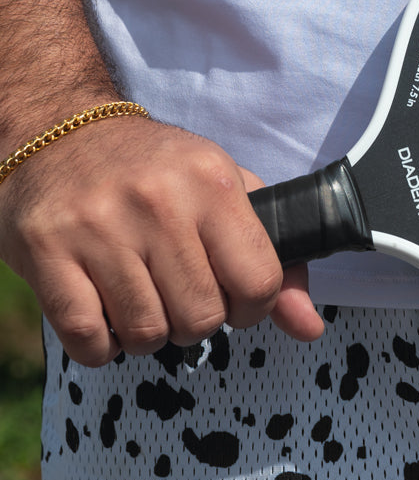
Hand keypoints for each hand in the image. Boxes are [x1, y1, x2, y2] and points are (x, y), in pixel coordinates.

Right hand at [0, 116, 323, 365]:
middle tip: (180, 296)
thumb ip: (278, 260)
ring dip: (147, 333)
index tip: (234, 300)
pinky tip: (105, 314)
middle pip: (201, 317)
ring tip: (142, 298)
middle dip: (196, 322)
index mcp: (213, 183)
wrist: (63, 134)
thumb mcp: (227, 193)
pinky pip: (87, 338)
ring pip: (146, 333)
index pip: (259, 282)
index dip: (252, 308)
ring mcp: (99, 227)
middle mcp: (159, 202)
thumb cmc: (158, 172)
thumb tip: (309, 326)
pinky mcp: (47, 250)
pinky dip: (100, 346)